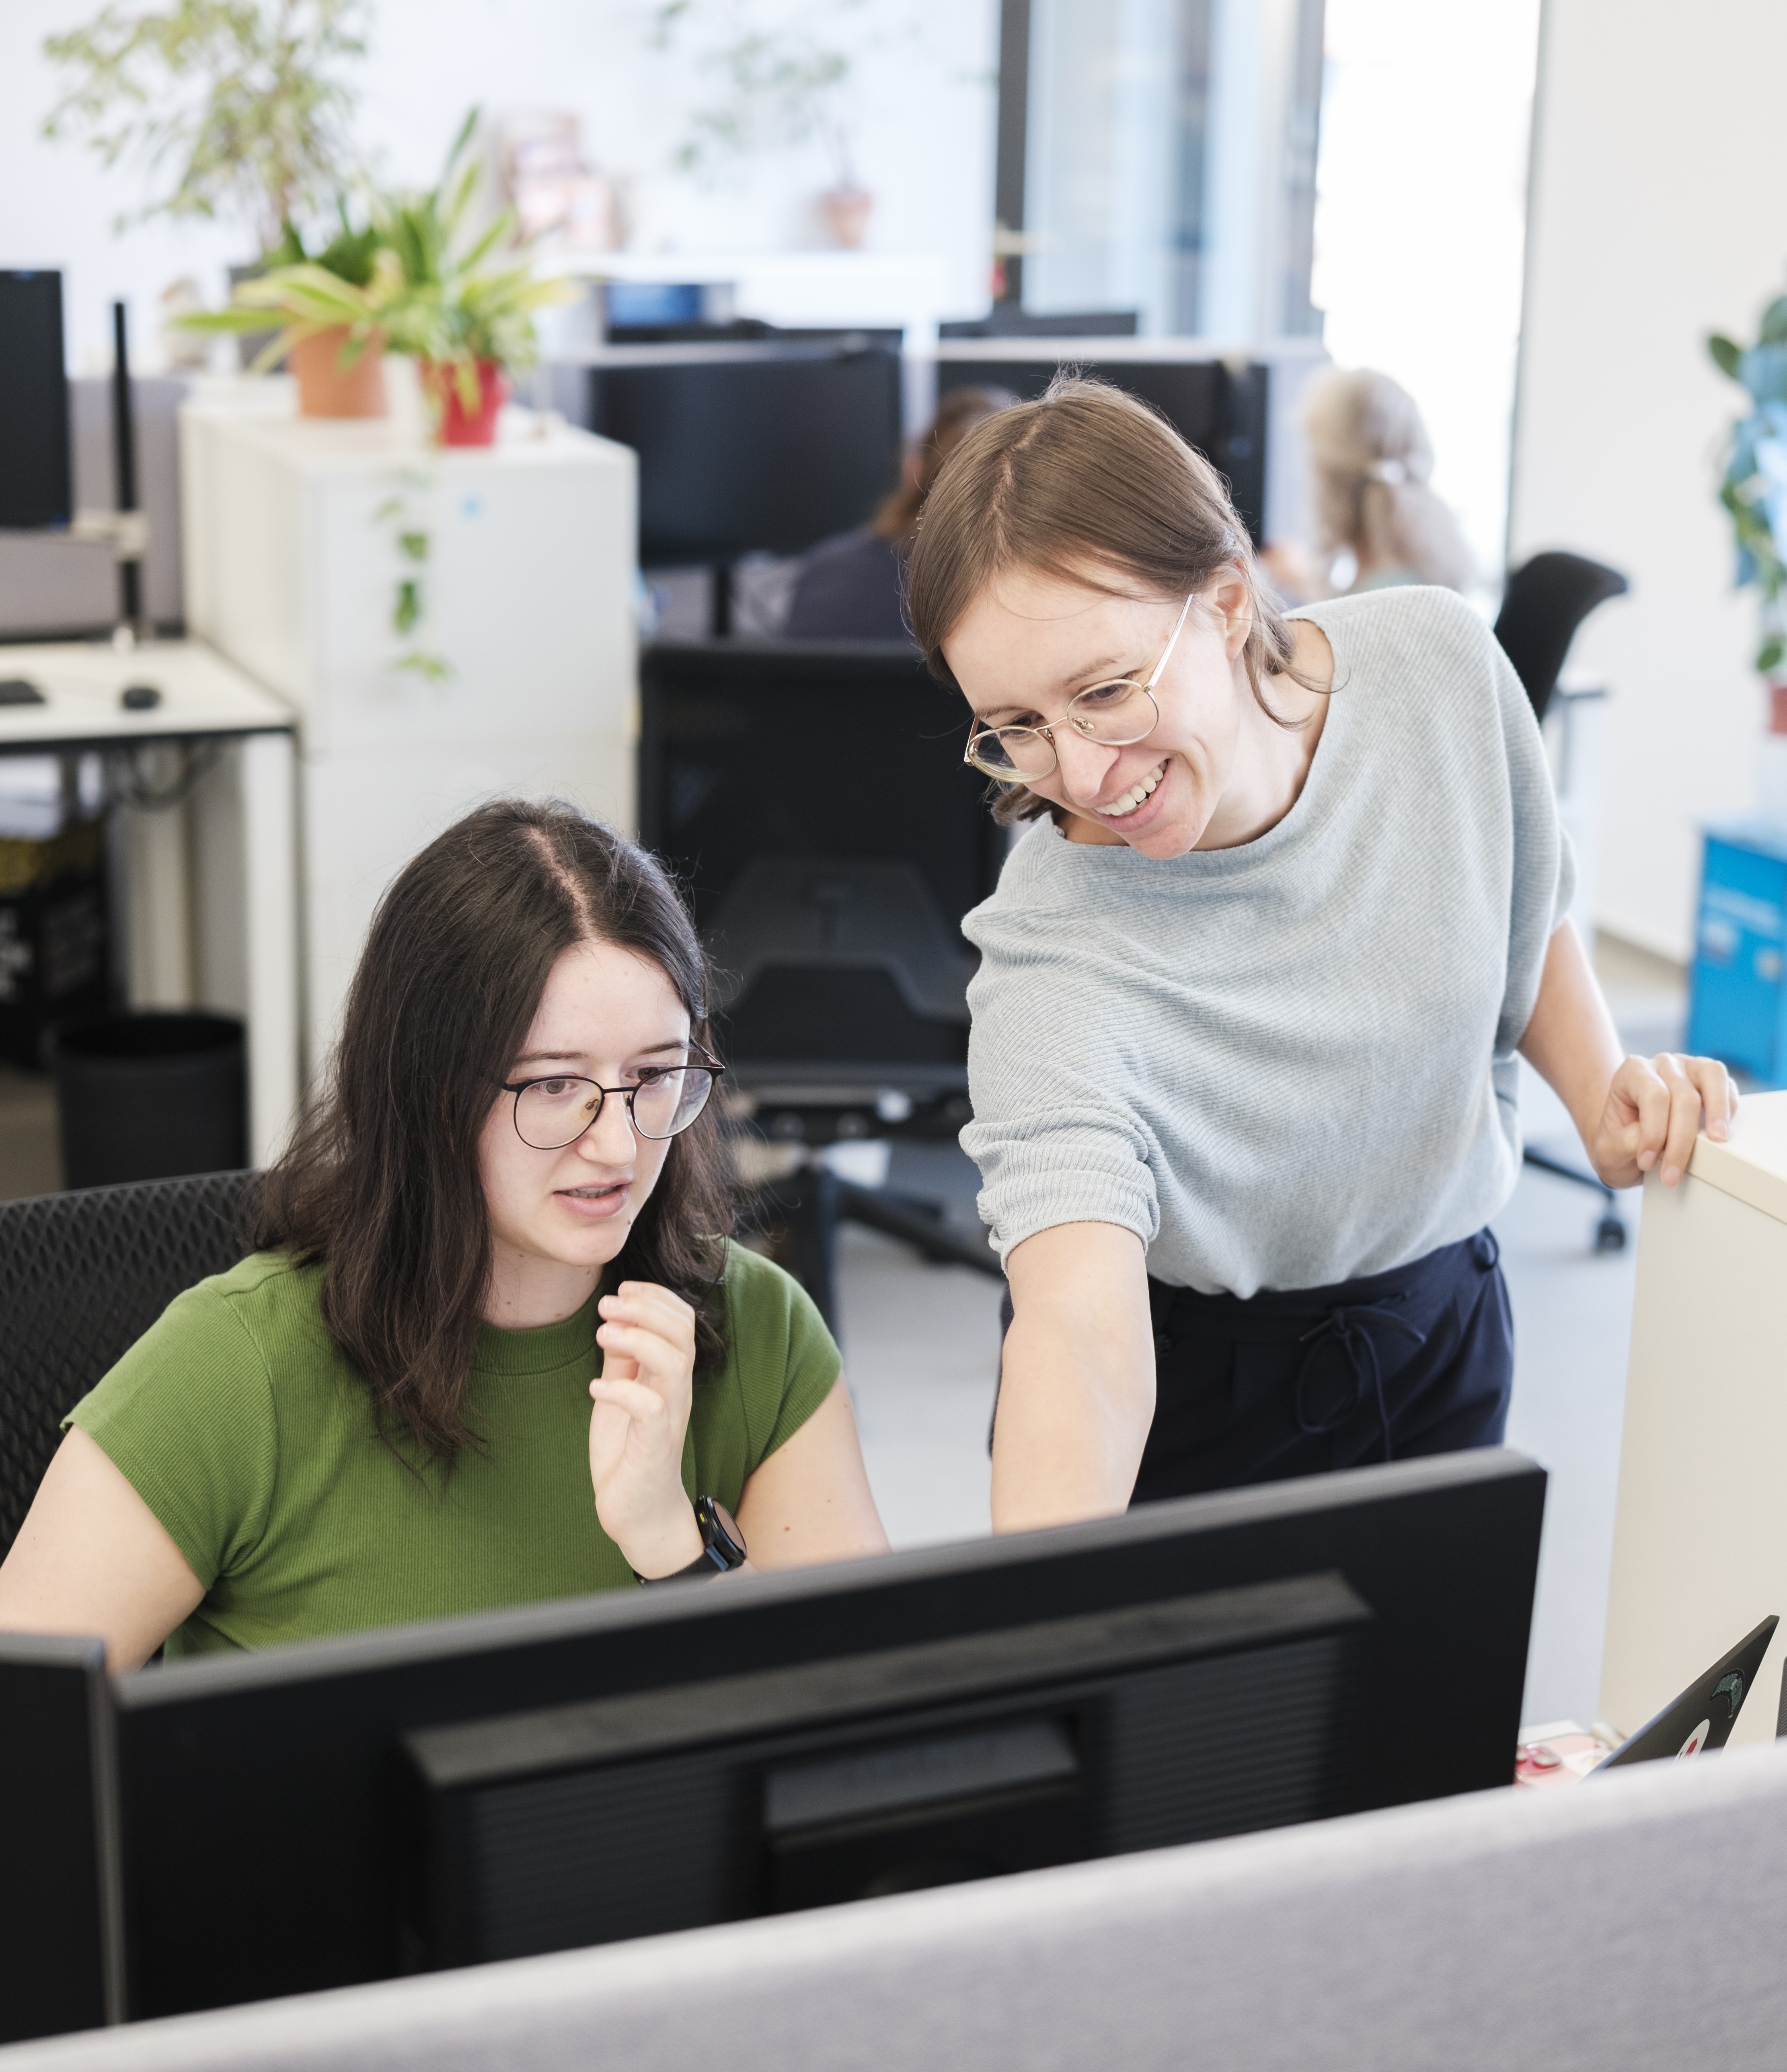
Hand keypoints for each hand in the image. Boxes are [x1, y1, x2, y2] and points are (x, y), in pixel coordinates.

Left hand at [589, 1281, 702, 1578]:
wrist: (638, 1513)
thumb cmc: (629, 1452)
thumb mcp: (619, 1394)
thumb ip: (621, 1360)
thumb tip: (613, 1318)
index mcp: (670, 1375)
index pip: (681, 1319)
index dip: (655, 1296)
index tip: (621, 1289)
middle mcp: (677, 1392)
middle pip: (682, 1333)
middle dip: (645, 1309)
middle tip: (607, 1305)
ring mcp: (670, 1418)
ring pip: (674, 1363)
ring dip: (637, 1340)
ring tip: (603, 1335)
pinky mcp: (656, 1446)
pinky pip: (650, 1408)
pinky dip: (621, 1391)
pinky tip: (595, 1388)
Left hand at [1588, 1052, 1738, 1189]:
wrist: (1626, 1142)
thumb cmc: (1618, 1141)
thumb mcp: (1609, 1147)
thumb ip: (1627, 1141)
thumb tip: (1660, 1143)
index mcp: (1632, 1072)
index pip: (1652, 1095)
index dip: (1654, 1131)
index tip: (1647, 1162)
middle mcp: (1662, 1065)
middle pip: (1683, 1096)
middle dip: (1680, 1140)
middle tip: (1671, 1175)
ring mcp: (1689, 1068)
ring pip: (1712, 1079)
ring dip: (1717, 1111)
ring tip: (1717, 1140)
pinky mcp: (1710, 1080)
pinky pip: (1727, 1087)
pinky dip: (1728, 1108)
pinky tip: (1721, 1133)